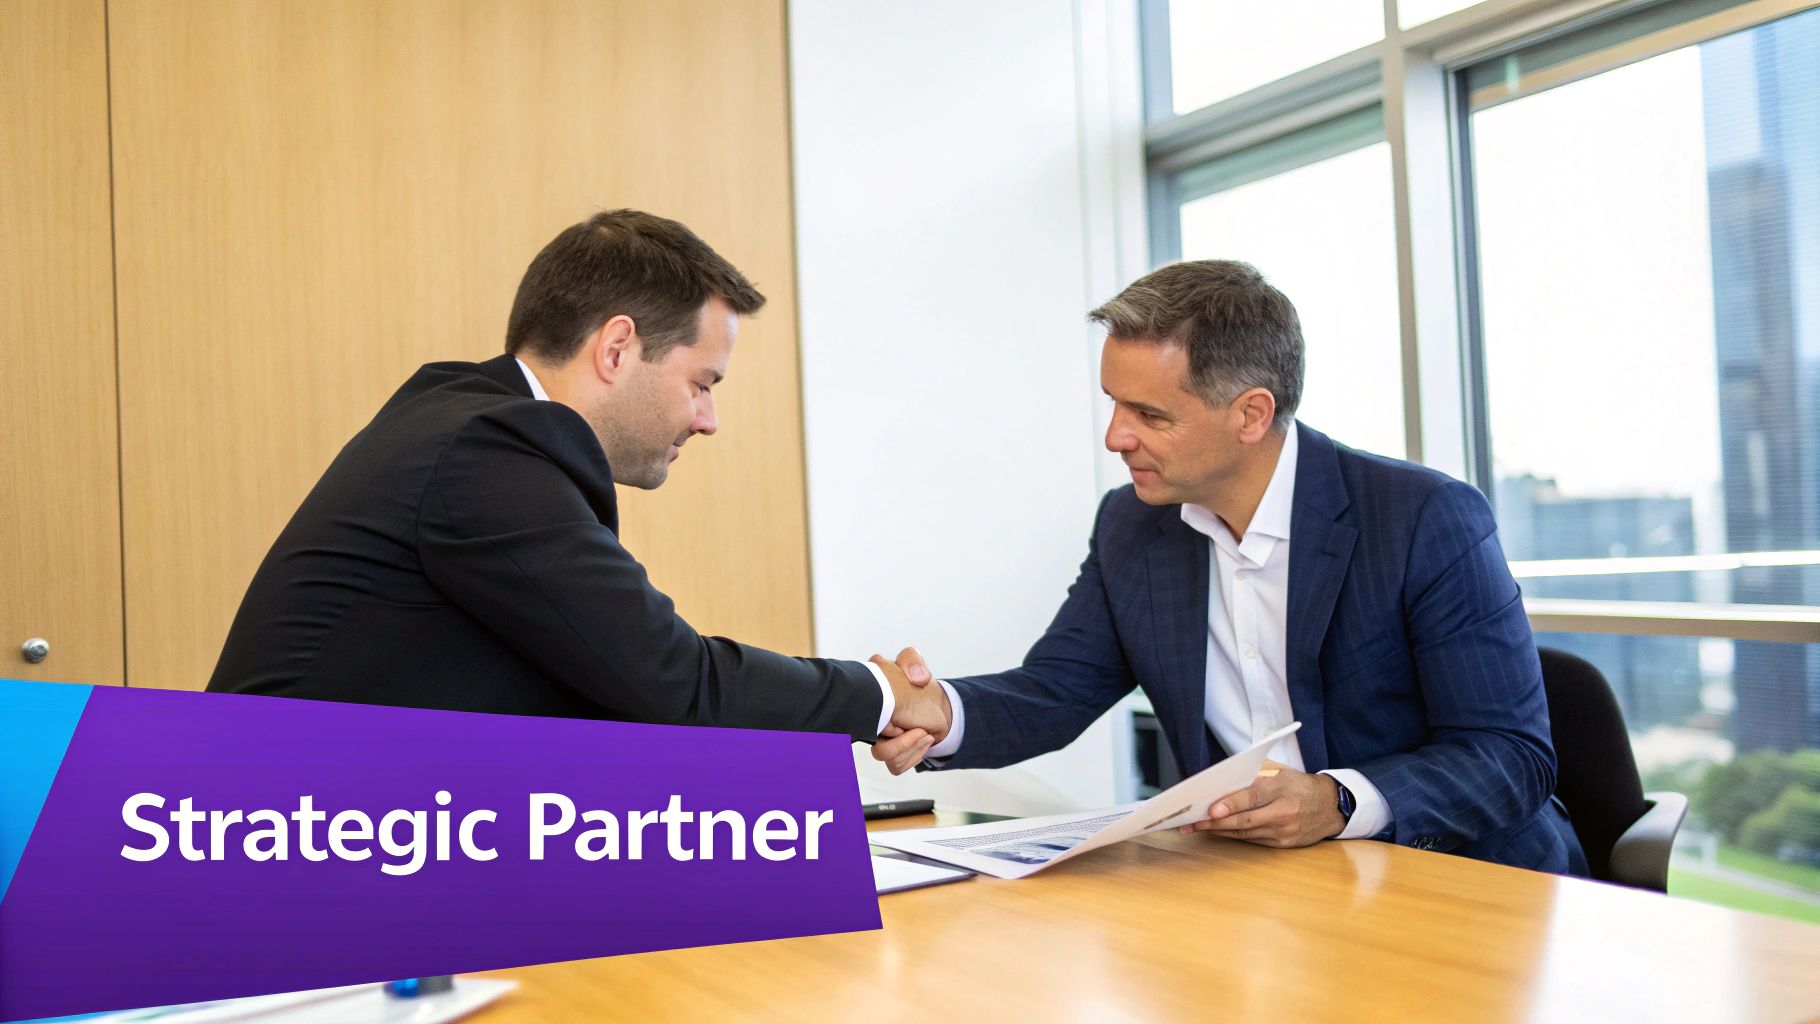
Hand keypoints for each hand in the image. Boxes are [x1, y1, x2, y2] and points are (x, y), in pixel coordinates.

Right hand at [871, 648, 946, 774]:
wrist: (933, 703)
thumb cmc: (915, 683)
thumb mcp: (912, 662)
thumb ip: (911, 659)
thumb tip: (917, 678)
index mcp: (867, 700)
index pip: (854, 713)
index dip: (881, 719)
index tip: (900, 716)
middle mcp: (869, 721)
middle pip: (869, 740)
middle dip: (897, 741)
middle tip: (916, 728)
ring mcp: (879, 740)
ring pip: (881, 754)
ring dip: (907, 746)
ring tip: (924, 734)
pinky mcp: (892, 755)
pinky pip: (895, 765)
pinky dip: (913, 755)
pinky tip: (925, 739)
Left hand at [1177, 765, 1344, 847]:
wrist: (1330, 806)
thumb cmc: (1298, 784)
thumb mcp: (1280, 770)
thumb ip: (1254, 774)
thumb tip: (1221, 779)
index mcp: (1282, 787)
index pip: (1253, 796)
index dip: (1230, 804)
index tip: (1211, 809)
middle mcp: (1284, 811)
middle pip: (1245, 819)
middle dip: (1215, 822)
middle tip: (1192, 822)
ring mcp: (1285, 830)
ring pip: (1246, 833)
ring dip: (1219, 831)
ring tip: (1197, 827)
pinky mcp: (1284, 843)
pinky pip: (1253, 840)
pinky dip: (1234, 835)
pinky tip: (1218, 831)